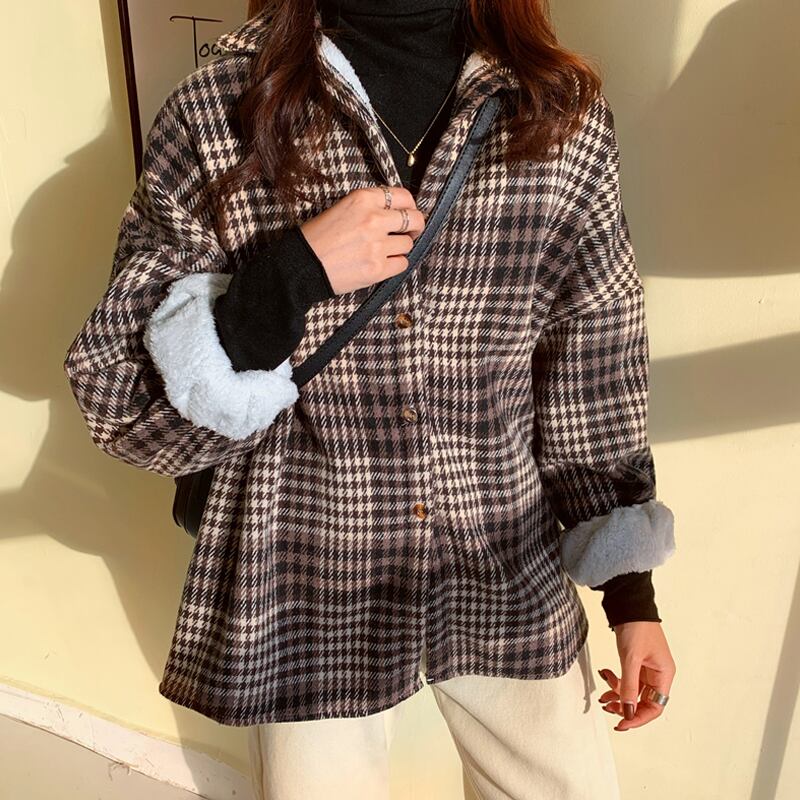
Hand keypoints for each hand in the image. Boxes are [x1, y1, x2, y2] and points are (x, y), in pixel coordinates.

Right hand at [300, 185, 425, 294]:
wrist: (302, 264)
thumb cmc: (317, 238)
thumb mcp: (342, 208)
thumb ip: (369, 206)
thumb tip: (394, 212)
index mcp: (363, 199)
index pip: (403, 196)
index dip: (410, 206)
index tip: (408, 213)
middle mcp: (373, 219)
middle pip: (414, 219)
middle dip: (416, 226)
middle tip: (410, 232)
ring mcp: (377, 245)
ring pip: (408, 244)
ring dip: (401, 248)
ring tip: (386, 251)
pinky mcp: (377, 268)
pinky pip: (402, 264)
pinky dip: (396, 264)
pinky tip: (384, 263)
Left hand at [597, 621, 675, 731]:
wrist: (629, 603)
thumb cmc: (636, 626)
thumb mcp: (631, 658)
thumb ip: (628, 686)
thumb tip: (627, 712)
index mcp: (664, 675)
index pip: (655, 707)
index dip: (638, 718)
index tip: (621, 723)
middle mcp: (658, 674)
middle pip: (643, 701)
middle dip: (625, 706)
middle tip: (608, 707)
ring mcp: (647, 668)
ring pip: (633, 691)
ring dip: (617, 694)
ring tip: (603, 694)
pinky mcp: (636, 661)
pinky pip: (627, 680)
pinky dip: (615, 681)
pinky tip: (605, 673)